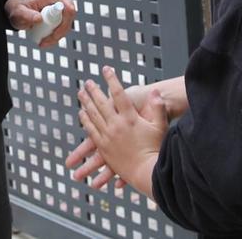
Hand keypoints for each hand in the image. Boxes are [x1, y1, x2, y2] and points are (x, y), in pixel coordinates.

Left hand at [5, 0, 77, 46]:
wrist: (18, 14)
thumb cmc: (19, 10)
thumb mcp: (19, 12)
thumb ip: (26, 14)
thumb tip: (39, 19)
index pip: (67, 5)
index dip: (65, 18)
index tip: (54, 31)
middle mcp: (58, 2)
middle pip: (69, 17)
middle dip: (60, 31)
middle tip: (46, 40)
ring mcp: (60, 11)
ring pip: (66, 26)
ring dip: (56, 37)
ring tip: (43, 42)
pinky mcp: (59, 20)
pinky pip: (62, 30)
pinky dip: (55, 38)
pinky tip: (45, 42)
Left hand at [75, 66, 167, 197]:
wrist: (146, 172)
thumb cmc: (155, 149)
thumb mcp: (160, 126)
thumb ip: (157, 108)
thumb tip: (156, 91)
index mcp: (130, 119)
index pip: (118, 94)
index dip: (112, 80)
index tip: (106, 69)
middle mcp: (116, 126)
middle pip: (101, 104)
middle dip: (93, 91)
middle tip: (87, 82)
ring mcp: (108, 137)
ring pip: (93, 117)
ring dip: (86, 104)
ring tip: (81, 94)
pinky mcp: (104, 148)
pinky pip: (91, 131)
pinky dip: (86, 121)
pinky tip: (82, 114)